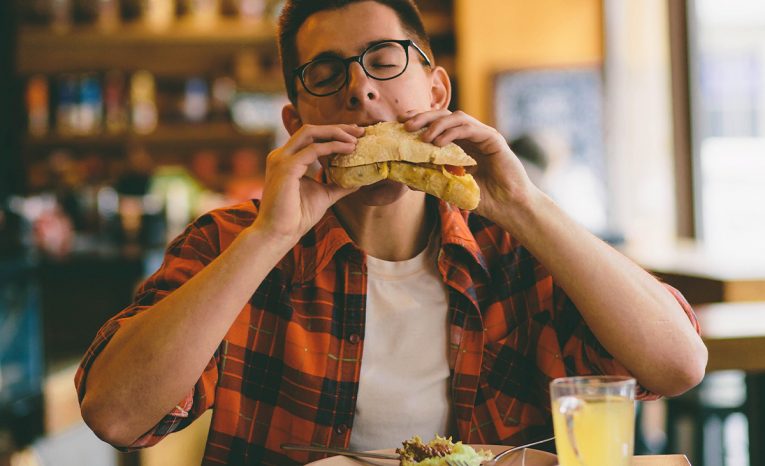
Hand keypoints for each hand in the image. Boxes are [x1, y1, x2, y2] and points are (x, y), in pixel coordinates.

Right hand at [250, 124, 363, 243]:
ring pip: (310, 133)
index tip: (355, 135)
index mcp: (287, 160)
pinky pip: (313, 149)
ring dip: (335, 133)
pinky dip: (333, 147)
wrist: (279, 234)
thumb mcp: (324, 195)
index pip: (311, 137)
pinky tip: (348, 149)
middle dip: (337, 128)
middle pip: (311, 130)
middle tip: (359, 131)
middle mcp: (282, 155)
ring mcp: (281, 159)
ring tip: (356, 139)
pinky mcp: (286, 167)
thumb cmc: (297, 217)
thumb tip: (357, 180)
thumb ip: (338, 185)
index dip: (333, 133)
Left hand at [400, 110, 537, 223]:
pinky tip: (438, 142)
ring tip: (423, 137)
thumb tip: (407, 180)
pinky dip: (452, 132)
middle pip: (444, 116)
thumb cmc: (483, 199)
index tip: (400, 123)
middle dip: (423, 117)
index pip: (437, 125)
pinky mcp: (492, 138)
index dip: (419, 121)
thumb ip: (433, 180)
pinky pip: (469, 128)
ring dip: (436, 124)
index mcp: (460, 144)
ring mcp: (482, 135)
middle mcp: (470, 136)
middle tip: (406, 124)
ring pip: (456, 117)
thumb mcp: (450, 188)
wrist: (507, 207)